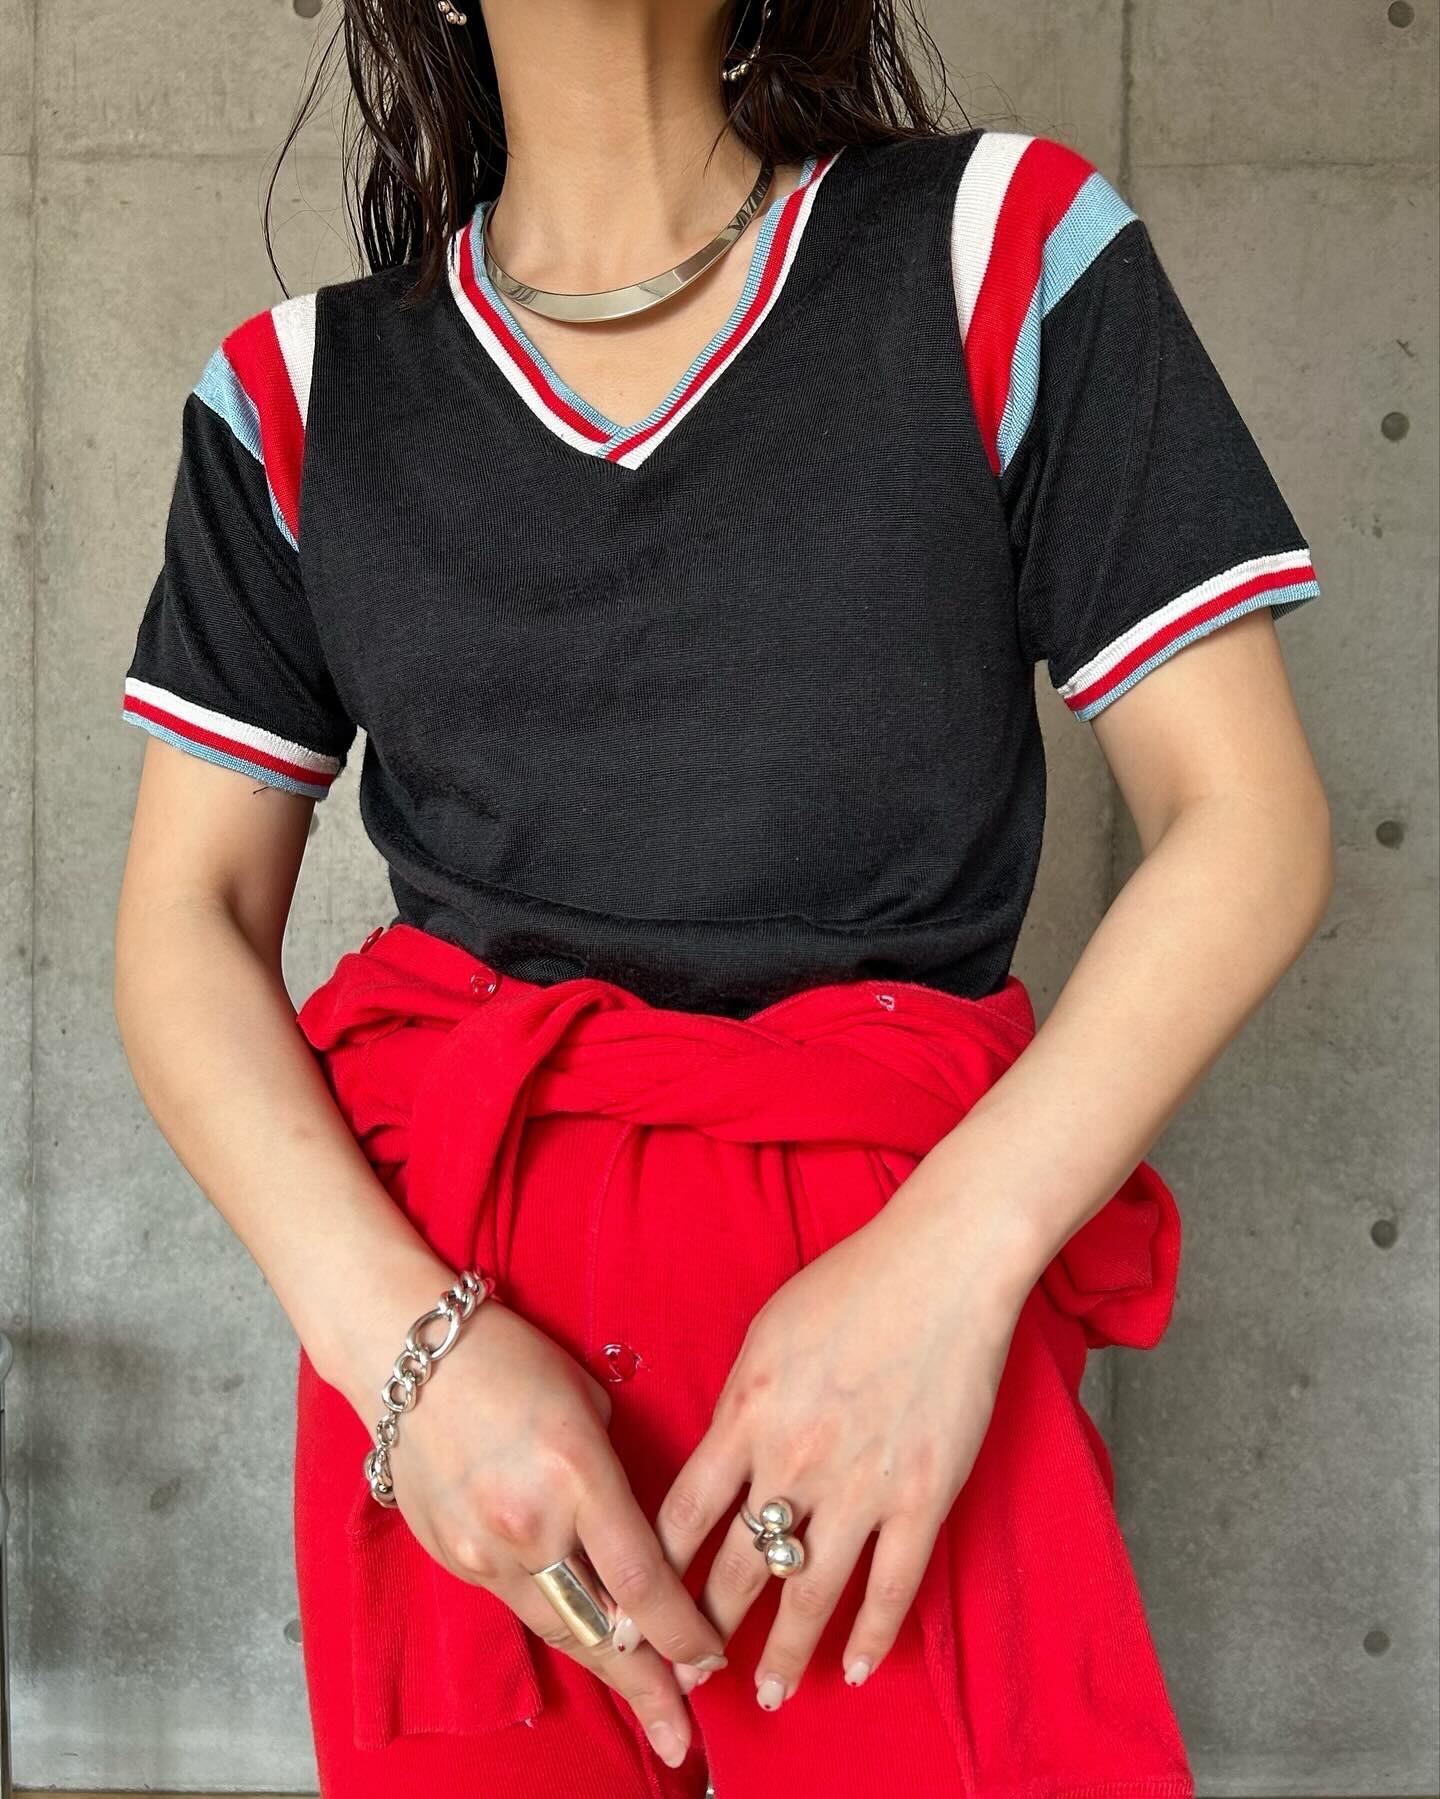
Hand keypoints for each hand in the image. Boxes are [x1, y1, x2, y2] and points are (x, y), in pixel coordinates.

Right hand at [356, 1294, 727, 1768]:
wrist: (406, 1354)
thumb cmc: (511, 1359)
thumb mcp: (588, 1403)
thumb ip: (614, 1478)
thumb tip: (636, 1534)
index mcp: (576, 1474)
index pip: (642, 1580)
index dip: (683, 1632)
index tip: (713, 1661)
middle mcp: (528, 1524)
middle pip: (597, 1630)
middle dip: (645, 1684)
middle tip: (682, 1733)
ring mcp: (481, 1549)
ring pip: (556, 1629)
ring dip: (603, 1665)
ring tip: (646, 1704)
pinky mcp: (451, 1558)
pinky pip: (516, 1603)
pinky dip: (556, 1623)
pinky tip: (584, 1640)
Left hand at [656, 1205, 1023, 1706]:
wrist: (942, 1268)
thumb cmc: (850, 1285)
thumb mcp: (765, 1335)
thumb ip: (740, 1406)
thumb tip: (721, 1460)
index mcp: (746, 1414)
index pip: (682, 1517)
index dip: (655, 1573)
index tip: (641, 1610)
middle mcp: (795, 1460)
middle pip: (738, 1568)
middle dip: (707, 1629)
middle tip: (692, 1673)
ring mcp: (861, 1484)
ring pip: (809, 1593)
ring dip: (783, 1653)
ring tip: (766, 1694)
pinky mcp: (923, 1495)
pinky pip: (891, 1585)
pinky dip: (869, 1635)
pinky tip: (851, 1669)